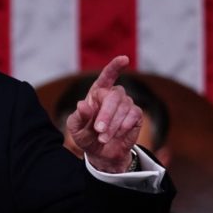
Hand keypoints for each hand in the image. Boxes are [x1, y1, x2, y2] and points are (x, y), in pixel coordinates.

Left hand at [65, 56, 140, 172]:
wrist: (101, 153)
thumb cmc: (86, 136)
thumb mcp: (76, 128)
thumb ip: (78, 117)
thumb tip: (82, 104)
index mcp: (96, 93)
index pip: (107, 76)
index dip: (115, 67)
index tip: (124, 59)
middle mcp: (112, 95)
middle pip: (113, 96)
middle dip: (106, 114)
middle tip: (99, 130)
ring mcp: (126, 104)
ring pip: (124, 107)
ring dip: (113, 125)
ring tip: (103, 138)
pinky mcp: (136, 115)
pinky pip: (133, 115)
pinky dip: (124, 126)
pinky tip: (117, 134)